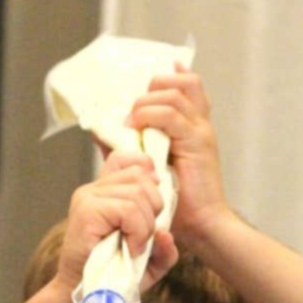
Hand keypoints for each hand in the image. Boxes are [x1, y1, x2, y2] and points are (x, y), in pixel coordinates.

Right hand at [52, 151, 169, 293]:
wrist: (86, 299)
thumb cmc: (115, 280)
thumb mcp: (149, 264)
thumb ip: (164, 249)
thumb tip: (167, 233)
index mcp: (105, 193)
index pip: (127, 159)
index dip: (147, 173)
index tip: (153, 207)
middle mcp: (94, 189)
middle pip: (140, 176)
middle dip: (154, 208)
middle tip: (144, 238)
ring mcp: (88, 197)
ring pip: (137, 193)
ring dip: (146, 225)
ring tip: (135, 247)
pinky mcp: (87, 210)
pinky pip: (128, 209)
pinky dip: (138, 231)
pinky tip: (131, 249)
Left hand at [126, 67, 229, 246]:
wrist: (201, 225)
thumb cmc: (178, 205)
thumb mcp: (149, 168)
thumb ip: (129, 148)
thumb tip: (101, 131)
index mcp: (194, 128)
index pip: (189, 87)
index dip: (169, 77)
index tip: (145, 88)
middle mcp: (200, 125)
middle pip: (185, 81)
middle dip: (154, 88)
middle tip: (135, 110)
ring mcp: (201, 131)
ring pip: (175, 92)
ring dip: (147, 102)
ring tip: (133, 120)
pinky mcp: (197, 143)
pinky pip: (171, 115)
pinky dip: (150, 115)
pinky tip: (136, 127)